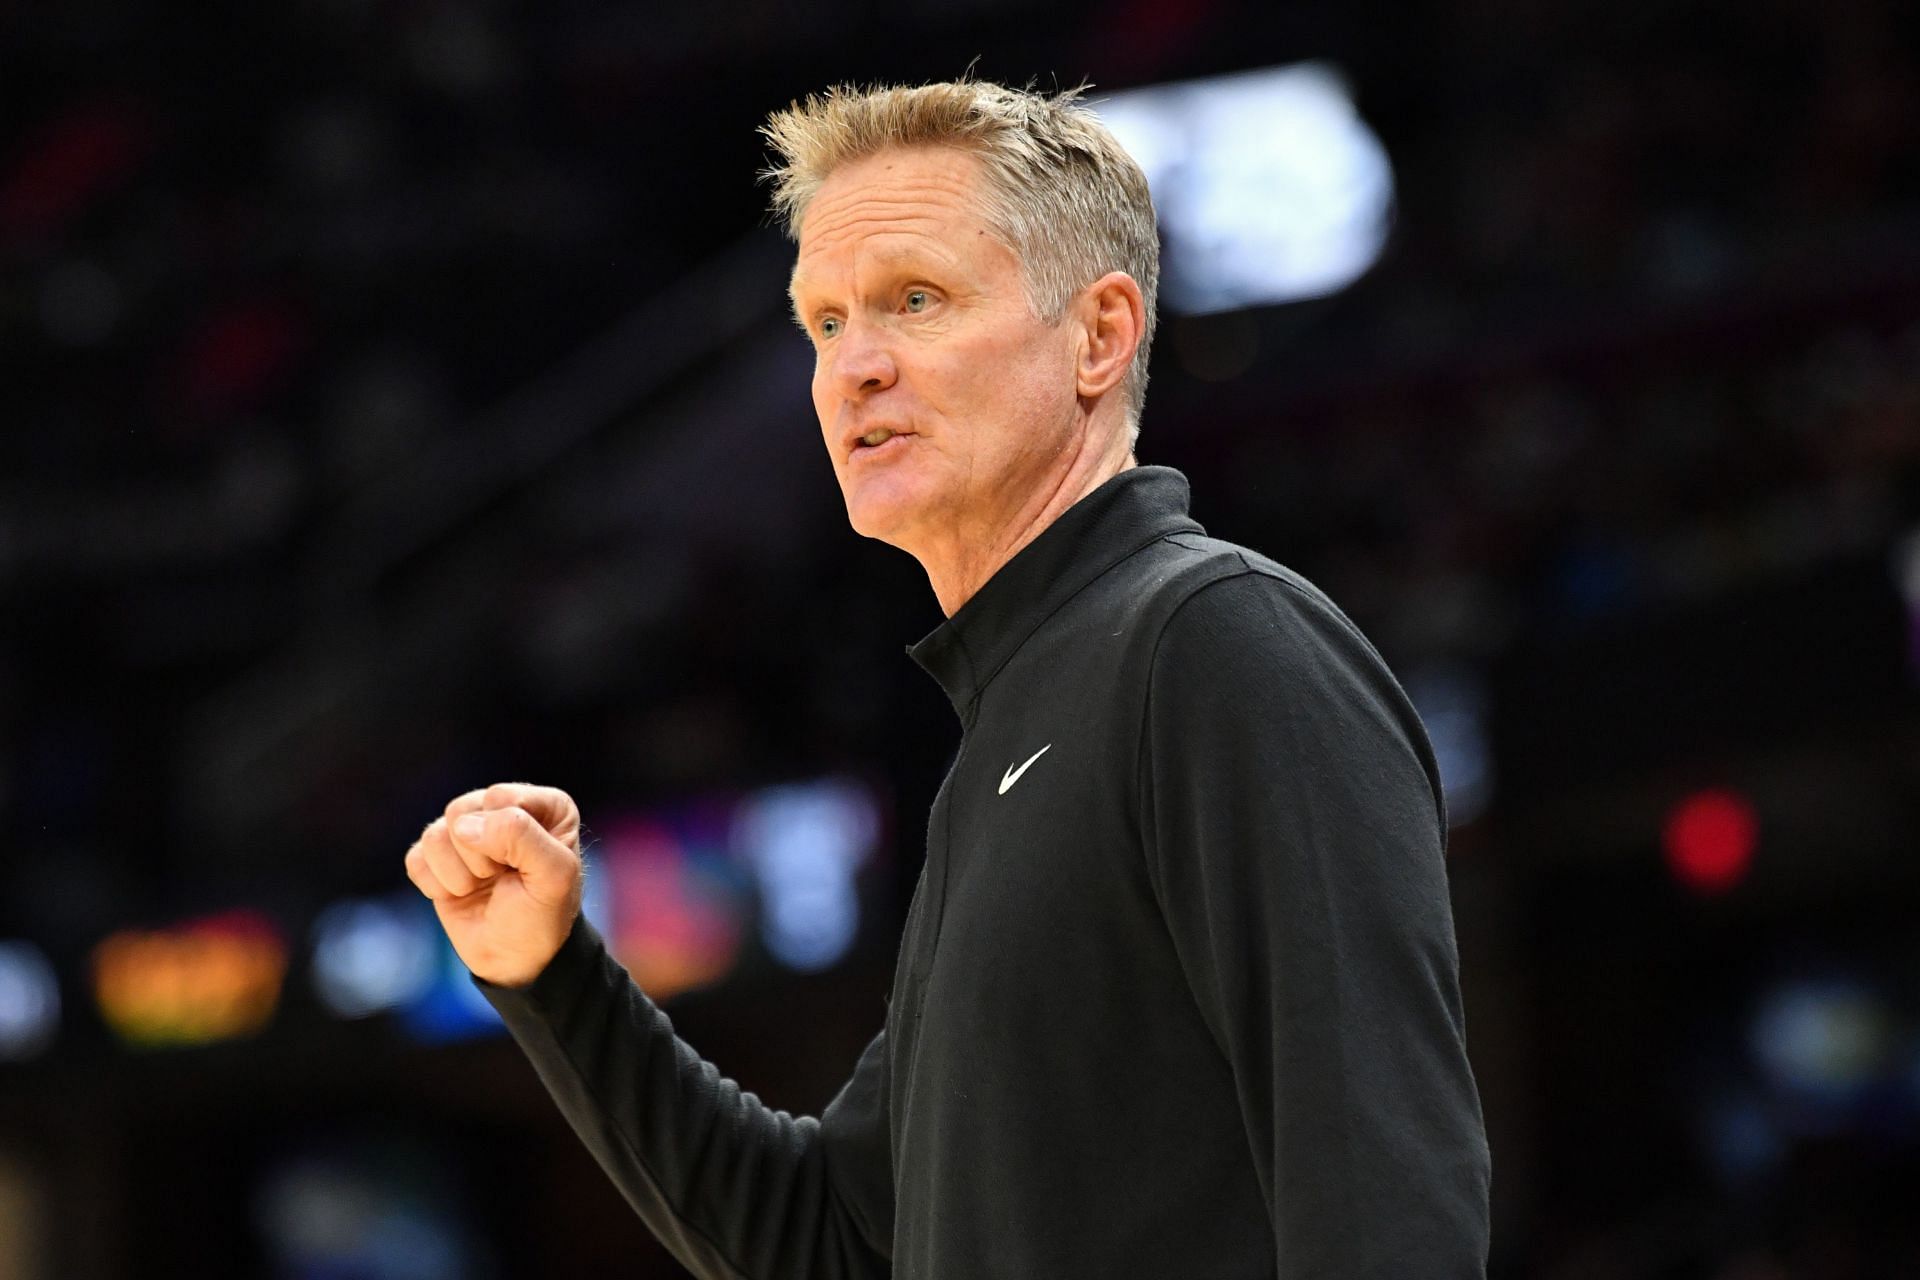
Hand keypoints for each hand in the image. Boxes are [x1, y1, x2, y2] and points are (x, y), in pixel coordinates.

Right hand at [405, 782, 584, 987]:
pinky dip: (436, 885)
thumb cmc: (542, 914)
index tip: (524, 866)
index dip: (506, 839)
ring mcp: (467, 831)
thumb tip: (461, 826)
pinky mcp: (437, 857)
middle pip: (461, 812)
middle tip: (501, 878)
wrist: (515, 959)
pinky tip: (460, 894)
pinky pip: (415, 858)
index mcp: (545, 805)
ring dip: (458, 875)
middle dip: (479, 857)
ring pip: (434, 834)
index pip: (499, 799)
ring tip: (482, 887)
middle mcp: (503, 809)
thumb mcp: (553, 876)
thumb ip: (520, 837)